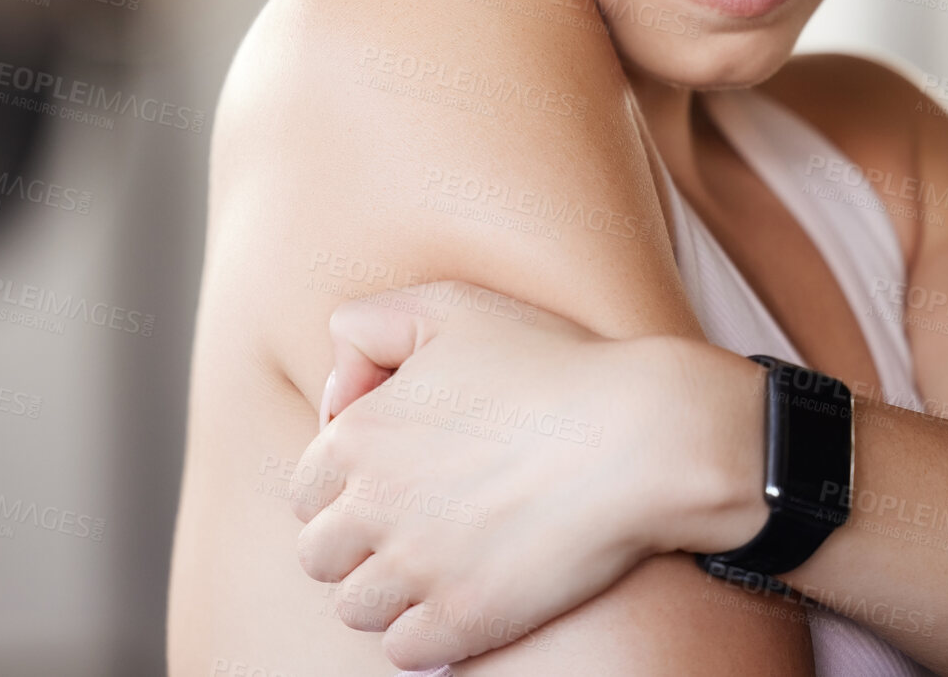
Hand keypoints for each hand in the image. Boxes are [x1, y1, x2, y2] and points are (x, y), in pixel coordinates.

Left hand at [289, 281, 767, 670]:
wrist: (642, 435)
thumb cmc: (553, 364)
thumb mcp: (449, 306)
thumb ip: (367, 329)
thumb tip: (336, 395)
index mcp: (357, 435)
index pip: (304, 490)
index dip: (344, 488)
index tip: (393, 480)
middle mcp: (373, 506)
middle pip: (319, 555)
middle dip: (355, 544)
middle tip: (412, 526)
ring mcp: (416, 569)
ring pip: (355, 607)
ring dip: (386, 591)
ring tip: (436, 565)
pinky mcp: (462, 619)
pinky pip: (404, 649)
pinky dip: (424, 632)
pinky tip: (460, 598)